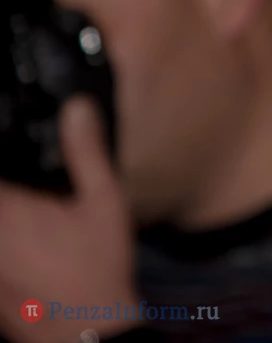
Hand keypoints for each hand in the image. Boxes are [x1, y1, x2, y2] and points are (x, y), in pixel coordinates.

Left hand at [0, 98, 138, 342]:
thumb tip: (77, 108)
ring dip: (9, 214)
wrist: (86, 327)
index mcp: (7, 207)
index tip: (6, 136)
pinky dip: (6, 240)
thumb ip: (86, 152)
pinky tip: (24, 240)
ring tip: (26, 215)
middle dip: (8, 192)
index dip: (0, 147)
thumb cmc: (97, 265)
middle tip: (26, 191)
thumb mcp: (104, 201)